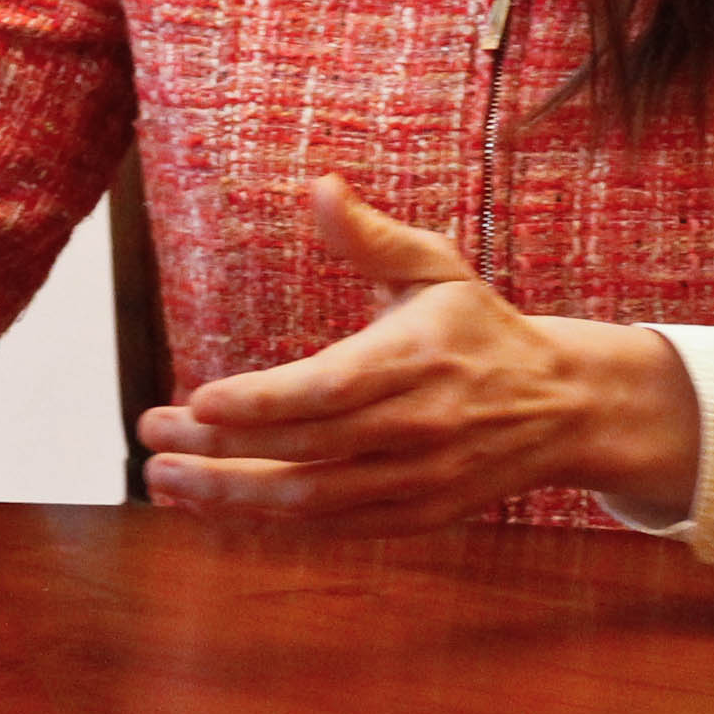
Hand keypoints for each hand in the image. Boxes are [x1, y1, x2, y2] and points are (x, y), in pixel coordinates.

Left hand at [133, 176, 699, 534]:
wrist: (563, 406)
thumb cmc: (479, 326)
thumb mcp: (435, 267)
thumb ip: (371, 236)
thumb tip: (320, 186)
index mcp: (415, 361)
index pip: (328, 390)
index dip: (262, 403)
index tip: (197, 401)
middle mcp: (416, 429)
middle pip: (305, 450)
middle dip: (220, 450)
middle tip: (149, 435)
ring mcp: (417, 481)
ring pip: (312, 501)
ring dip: (231, 497)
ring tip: (162, 482)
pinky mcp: (417, 516)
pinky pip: (332, 526)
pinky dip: (271, 522)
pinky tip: (215, 506)